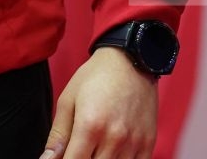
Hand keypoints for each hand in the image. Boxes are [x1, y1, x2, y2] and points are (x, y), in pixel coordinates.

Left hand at [39, 47, 157, 158]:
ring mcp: (134, 142)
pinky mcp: (148, 142)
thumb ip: (57, 136)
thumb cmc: (95, 77)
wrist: (131, 58)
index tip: (65, 156)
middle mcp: (114, 137)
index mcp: (90, 126)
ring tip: (95, 148)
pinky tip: (113, 152)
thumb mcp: (68, 100)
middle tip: (81, 148)